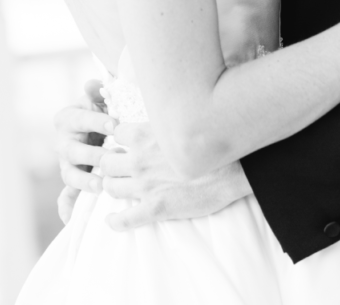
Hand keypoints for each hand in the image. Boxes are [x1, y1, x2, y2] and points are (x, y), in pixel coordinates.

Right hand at [54, 79, 113, 223]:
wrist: (98, 125)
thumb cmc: (101, 109)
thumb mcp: (99, 97)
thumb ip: (96, 90)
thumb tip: (92, 84)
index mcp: (67, 118)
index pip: (81, 120)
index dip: (98, 121)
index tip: (116, 124)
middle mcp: (63, 141)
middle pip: (74, 150)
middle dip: (94, 154)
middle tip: (112, 158)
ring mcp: (66, 163)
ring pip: (70, 174)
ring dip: (85, 181)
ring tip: (102, 185)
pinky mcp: (72, 180)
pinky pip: (66, 196)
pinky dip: (67, 207)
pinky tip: (70, 220)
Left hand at [99, 121, 250, 230]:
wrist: (233, 168)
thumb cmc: (209, 142)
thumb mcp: (178, 123)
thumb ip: (159, 123)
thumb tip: (153, 118)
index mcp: (144, 135)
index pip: (116, 134)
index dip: (120, 140)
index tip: (125, 145)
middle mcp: (139, 159)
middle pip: (106, 162)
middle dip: (110, 165)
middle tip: (119, 168)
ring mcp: (145, 185)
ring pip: (110, 187)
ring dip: (112, 187)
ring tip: (119, 188)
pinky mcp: (156, 208)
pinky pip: (125, 219)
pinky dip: (115, 221)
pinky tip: (112, 220)